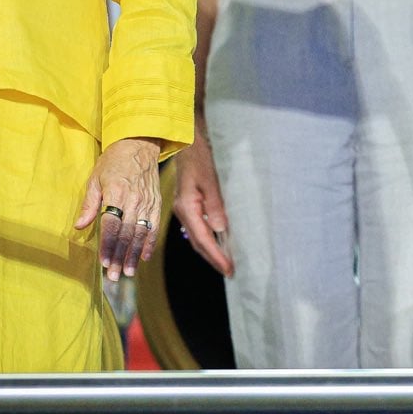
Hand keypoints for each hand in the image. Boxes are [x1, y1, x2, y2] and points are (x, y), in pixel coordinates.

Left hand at [75, 136, 165, 277]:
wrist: (140, 144)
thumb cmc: (114, 161)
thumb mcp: (95, 178)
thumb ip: (89, 204)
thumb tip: (79, 226)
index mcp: (116, 193)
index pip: (112, 225)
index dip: (108, 246)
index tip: (104, 263)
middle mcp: (134, 200)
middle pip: (127, 234)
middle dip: (120, 257)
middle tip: (115, 276)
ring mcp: (147, 202)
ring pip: (141, 234)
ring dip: (135, 255)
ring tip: (129, 272)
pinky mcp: (156, 203)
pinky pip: (154, 226)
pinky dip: (150, 243)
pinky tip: (145, 257)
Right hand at [169, 127, 232, 276]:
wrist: (187, 142)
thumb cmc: (199, 157)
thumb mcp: (210, 180)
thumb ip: (215, 206)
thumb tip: (220, 230)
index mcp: (186, 208)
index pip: (203, 239)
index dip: (216, 256)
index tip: (229, 269)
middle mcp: (182, 212)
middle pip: (198, 243)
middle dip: (213, 258)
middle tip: (230, 272)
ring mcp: (184, 209)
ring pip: (197, 237)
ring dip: (211, 250)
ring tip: (225, 262)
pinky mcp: (188, 205)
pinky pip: (197, 228)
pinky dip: (207, 239)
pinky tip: (217, 243)